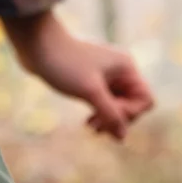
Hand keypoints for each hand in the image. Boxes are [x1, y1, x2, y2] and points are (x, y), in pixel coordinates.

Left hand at [3, 11, 153, 140]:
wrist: (36, 45)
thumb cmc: (65, 64)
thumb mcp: (90, 92)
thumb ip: (110, 115)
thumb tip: (122, 138)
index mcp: (127, 68)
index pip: (145, 100)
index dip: (130, 113)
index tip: (107, 111)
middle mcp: (121, 71)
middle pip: (133, 105)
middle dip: (117, 118)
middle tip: (95, 126)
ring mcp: (107, 76)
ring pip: (118, 106)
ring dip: (107, 119)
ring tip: (91, 127)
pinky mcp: (92, 80)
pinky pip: (105, 102)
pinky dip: (99, 113)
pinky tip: (88, 122)